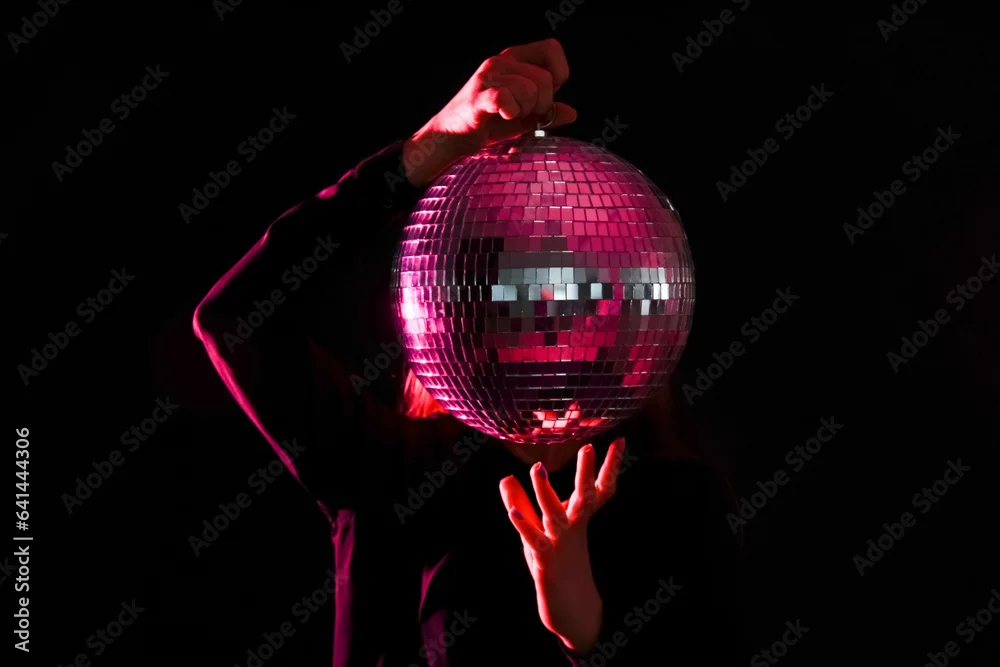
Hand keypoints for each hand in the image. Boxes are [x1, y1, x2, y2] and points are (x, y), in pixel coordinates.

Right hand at [403, 38, 577, 186]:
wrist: (451, 137)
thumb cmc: (487, 124)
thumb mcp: (523, 117)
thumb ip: (546, 112)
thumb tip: (571, 113)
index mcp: (515, 59)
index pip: (552, 50)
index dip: (558, 75)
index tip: (544, 97)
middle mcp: (501, 61)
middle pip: (545, 78)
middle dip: (542, 103)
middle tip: (524, 115)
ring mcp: (488, 76)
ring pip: (530, 89)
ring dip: (526, 111)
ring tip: (510, 117)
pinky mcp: (478, 97)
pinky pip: (505, 98)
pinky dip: (511, 110)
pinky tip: (504, 116)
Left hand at [499, 438, 626, 653]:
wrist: (571, 610)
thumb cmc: (555, 564)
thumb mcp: (537, 530)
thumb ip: (522, 503)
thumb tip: (506, 477)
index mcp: (577, 518)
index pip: (597, 488)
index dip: (609, 466)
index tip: (620, 440)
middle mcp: (573, 528)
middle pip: (584, 497)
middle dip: (586, 473)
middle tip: (589, 448)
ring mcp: (560, 545)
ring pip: (555, 515)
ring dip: (545, 492)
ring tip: (537, 468)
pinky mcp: (545, 562)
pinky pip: (534, 541)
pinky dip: (524, 526)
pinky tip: (512, 511)